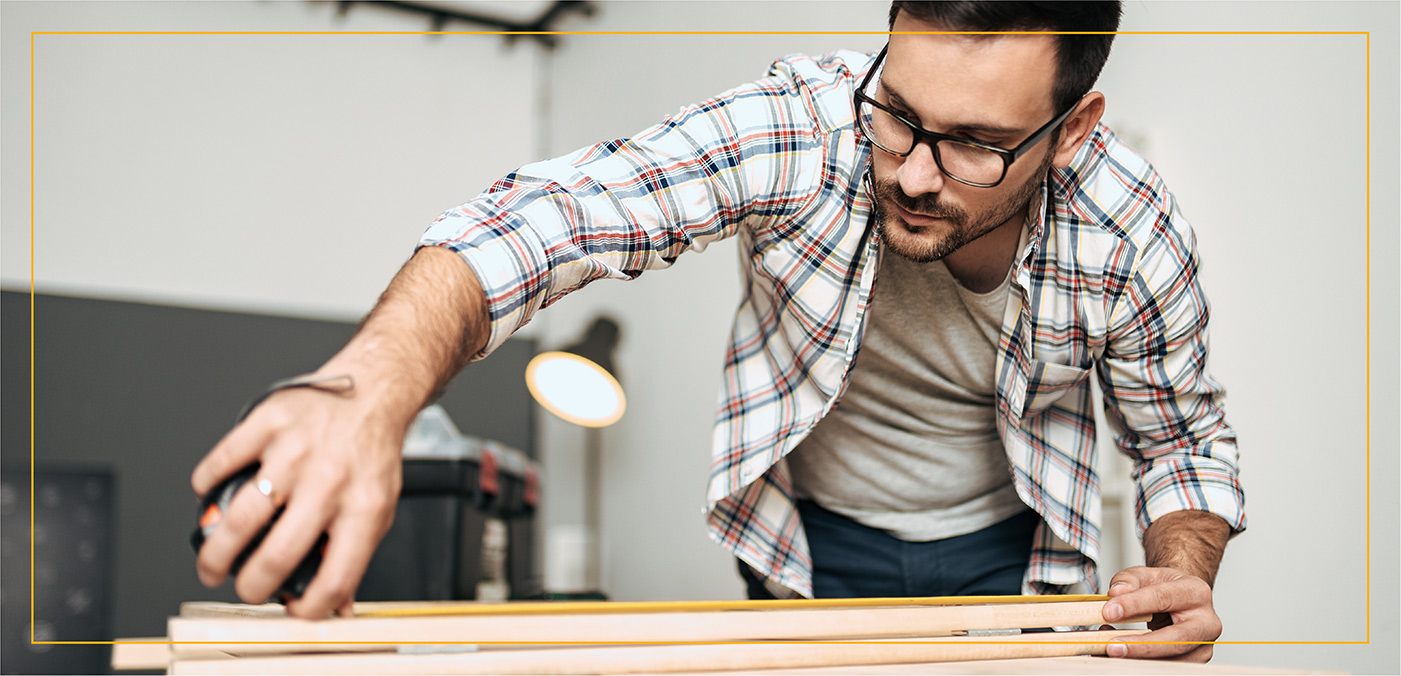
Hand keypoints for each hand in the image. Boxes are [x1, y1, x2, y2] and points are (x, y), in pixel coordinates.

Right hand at [191, 378, 405, 618]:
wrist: (373, 391)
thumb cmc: (371, 452)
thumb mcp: (379, 506)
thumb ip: (355, 553)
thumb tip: (336, 605)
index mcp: (363, 508)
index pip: (335, 577)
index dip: (310, 609)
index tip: (294, 612)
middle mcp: (329, 481)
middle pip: (276, 554)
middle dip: (250, 587)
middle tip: (245, 589)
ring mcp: (295, 451)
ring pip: (239, 517)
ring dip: (216, 552)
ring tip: (213, 564)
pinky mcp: (268, 423)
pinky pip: (220, 462)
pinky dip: (205, 488)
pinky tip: (210, 500)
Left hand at [1101, 566, 1220, 661]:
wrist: (1184, 602)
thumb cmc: (1167, 588)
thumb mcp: (1147, 575)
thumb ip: (1129, 579)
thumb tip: (1116, 593)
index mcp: (1196, 593)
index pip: (1163, 599)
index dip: (1134, 605)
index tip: (1109, 611)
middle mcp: (1206, 623)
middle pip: (1176, 641)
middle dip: (1142, 646)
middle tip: (1112, 647)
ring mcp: (1203, 646)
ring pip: (1171, 661)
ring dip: (1138, 659)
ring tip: (1110, 650)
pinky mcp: (1194, 662)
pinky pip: (1166, 667)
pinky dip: (1140, 663)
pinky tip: (1121, 654)